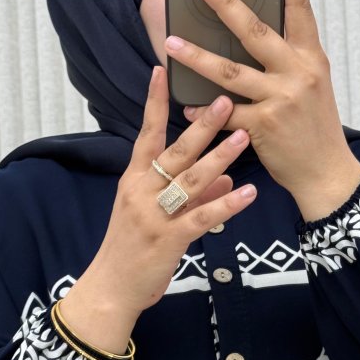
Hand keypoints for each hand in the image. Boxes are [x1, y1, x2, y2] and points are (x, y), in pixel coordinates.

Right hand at [57, 67, 256, 353]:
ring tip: (244, 136)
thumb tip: (224, 179)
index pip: (146, 134)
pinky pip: (202, 218)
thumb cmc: (130, 249)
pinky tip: (248, 193)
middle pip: (175, 151)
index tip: (163, 71)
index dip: (154, 103)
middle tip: (225, 98)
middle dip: (201, 125)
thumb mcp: (153, 215)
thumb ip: (189, 194)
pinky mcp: (169, 240)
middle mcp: (141, 191)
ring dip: (220, 157)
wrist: (111, 288)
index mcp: (133, 180)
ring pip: (191, 180)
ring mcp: (154, 215)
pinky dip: (227, 205)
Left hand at [165, 0, 359, 220]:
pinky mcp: (263, 126)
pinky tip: (186, 106)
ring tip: (171, 43)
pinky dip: (203, 111)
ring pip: (231, 72)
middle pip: (257, 31)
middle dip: (227, 5)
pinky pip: (224, 113)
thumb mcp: (312, 83)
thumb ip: (288, 58)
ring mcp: (280, 99)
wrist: (327, 172)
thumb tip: (255, 33)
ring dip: (197, 57)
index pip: (302, 7)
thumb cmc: (314, 126)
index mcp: (311, 57)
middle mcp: (297, 72)